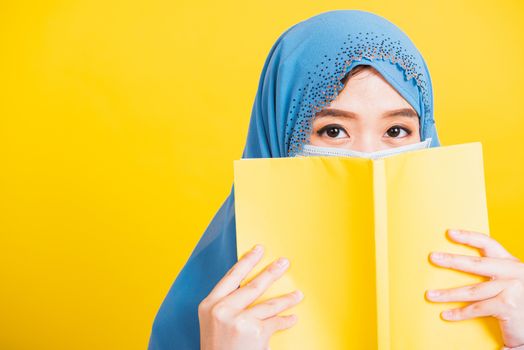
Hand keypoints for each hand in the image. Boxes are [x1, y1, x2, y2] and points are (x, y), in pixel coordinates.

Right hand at [198, 244, 302, 349]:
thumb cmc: (218, 349)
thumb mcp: (214, 323)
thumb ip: (227, 305)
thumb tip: (253, 287)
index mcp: (208, 304)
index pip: (231, 276)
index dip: (246, 261)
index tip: (258, 249)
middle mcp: (221, 309)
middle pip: (253, 285)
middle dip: (272, 272)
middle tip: (284, 263)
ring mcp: (238, 319)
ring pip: (269, 304)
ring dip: (287, 300)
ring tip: (298, 295)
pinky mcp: (254, 330)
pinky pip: (274, 322)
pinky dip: (285, 321)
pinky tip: (292, 318)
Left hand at [426, 229, 523, 347]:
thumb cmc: (517, 300)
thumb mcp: (507, 280)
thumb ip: (492, 271)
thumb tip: (455, 261)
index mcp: (510, 262)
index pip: (488, 244)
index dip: (468, 237)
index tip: (450, 233)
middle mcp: (513, 273)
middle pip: (476, 264)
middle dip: (452, 261)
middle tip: (433, 257)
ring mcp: (511, 289)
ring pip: (472, 290)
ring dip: (448, 294)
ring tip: (430, 295)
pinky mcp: (507, 307)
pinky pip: (477, 309)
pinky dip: (459, 313)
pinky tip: (445, 314)